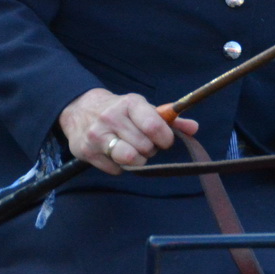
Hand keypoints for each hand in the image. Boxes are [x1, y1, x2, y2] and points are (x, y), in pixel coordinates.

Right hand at [58, 88, 197, 174]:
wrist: (80, 110)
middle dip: (150, 149)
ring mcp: (97, 135)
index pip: (154, 126)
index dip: (165, 138)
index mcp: (130, 103)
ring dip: (137, 160)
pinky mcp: (86, 152)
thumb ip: (169, 119)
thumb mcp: (143, 109)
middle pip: (144, 146)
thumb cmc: (120, 110)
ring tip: (134, 152)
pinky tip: (116, 155)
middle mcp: (112, 117)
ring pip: (129, 159)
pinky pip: (115, 170)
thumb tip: (194, 128)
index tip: (165, 141)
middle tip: (145, 144)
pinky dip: (121, 167)